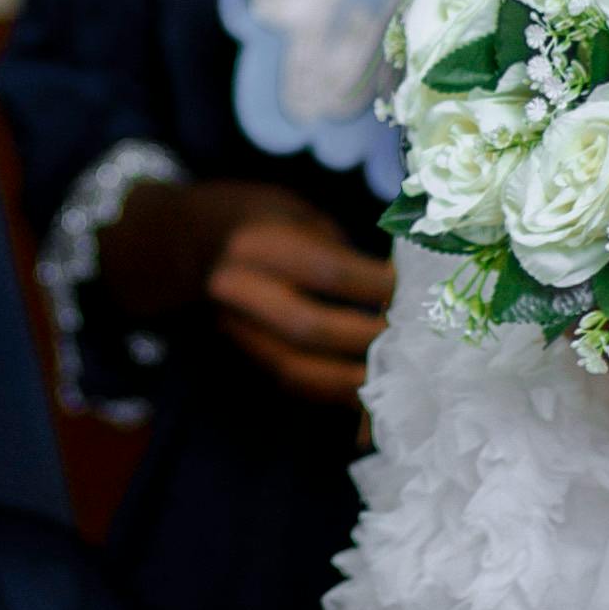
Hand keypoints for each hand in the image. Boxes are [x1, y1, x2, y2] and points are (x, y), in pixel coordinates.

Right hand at [203, 196, 397, 405]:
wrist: (190, 243)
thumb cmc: (262, 220)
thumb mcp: (299, 214)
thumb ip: (339, 249)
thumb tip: (398, 287)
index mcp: (257, 245)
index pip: (327, 271)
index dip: (377, 284)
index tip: (417, 291)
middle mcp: (238, 291)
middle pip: (310, 328)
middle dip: (369, 339)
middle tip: (418, 341)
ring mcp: (235, 331)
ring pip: (297, 370)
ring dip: (353, 379)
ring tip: (401, 377)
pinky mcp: (244, 358)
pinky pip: (293, 386)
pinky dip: (335, 394)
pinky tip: (373, 395)